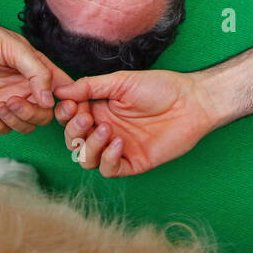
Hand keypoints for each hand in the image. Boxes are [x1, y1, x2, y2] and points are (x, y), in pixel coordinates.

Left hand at [0, 14, 71, 134]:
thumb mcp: (14, 48)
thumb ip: (37, 72)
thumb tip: (50, 101)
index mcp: (39, 70)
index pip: (65, 91)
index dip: (69, 104)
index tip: (64, 109)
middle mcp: (27, 87)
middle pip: (44, 115)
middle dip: (31, 114)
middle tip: (13, 101)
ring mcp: (10, 99)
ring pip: (25, 125)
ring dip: (14, 120)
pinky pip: (3, 128)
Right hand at [54, 70, 218, 176]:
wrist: (192, 101)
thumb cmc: (160, 87)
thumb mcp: (120, 82)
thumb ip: (90, 87)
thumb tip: (61, 91)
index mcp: (100, 109)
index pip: (69, 118)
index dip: (65, 115)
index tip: (72, 105)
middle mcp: (105, 129)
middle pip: (74, 141)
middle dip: (74, 131)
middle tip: (88, 118)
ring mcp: (119, 147)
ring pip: (87, 160)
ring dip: (90, 146)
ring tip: (105, 130)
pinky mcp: (134, 162)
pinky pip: (110, 170)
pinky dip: (108, 159)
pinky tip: (118, 142)